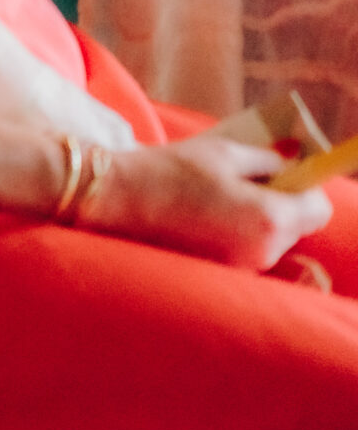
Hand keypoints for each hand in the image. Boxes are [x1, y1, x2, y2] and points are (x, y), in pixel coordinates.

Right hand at [78, 136, 332, 270]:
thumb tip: (296, 156)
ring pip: (269, 241)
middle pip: (295, 226)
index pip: (318, 208)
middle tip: (240, 180)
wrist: (111, 200)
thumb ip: (269, 157)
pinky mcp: (218, 277)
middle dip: (278, 202)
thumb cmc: (166, 171)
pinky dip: (234, 236)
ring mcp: (240, 270)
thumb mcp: (222, 151)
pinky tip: (201, 217)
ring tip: (213, 199)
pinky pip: (244, 252)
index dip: (304, 187)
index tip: (282, 173)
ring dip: (255, 220)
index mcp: (269, 218)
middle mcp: (262, 252)